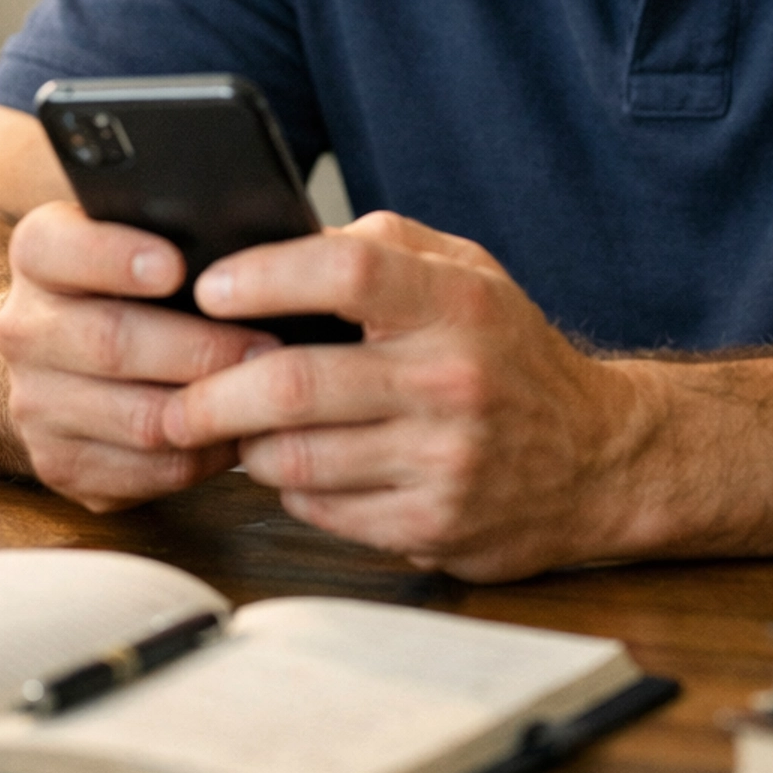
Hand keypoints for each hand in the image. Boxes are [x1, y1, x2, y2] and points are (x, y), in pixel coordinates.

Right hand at [0, 201, 277, 512]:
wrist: (62, 352)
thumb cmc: (129, 282)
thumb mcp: (135, 233)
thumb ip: (173, 227)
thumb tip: (257, 250)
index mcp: (37, 255)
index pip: (58, 249)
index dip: (115, 258)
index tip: (175, 267)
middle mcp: (24, 329)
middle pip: (112, 343)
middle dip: (201, 349)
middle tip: (267, 347)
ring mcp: (34, 405)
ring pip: (138, 419)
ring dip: (212, 411)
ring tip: (267, 395)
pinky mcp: (61, 465)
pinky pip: (149, 471)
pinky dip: (204, 456)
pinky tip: (238, 433)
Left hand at [160, 211, 646, 579]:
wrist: (599, 457)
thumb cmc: (511, 353)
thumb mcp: (468, 273)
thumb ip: (382, 248)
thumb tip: (278, 245)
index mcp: (458, 304)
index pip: (346, 274)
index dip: (264, 277)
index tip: (209, 288)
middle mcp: (452, 382)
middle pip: (296, 384)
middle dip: (212, 393)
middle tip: (174, 394)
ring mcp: (443, 462)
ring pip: (296, 459)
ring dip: (246, 446)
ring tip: (232, 427)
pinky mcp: (432, 527)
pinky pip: (322, 509)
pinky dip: (291, 488)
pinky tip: (296, 466)